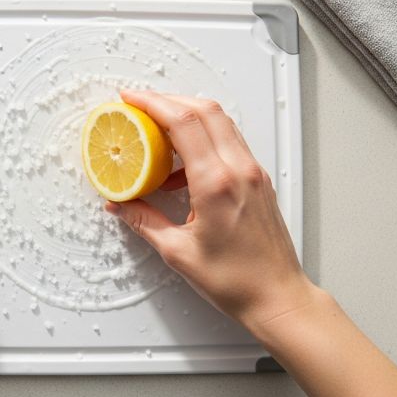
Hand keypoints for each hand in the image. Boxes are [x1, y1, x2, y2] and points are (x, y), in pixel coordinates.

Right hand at [106, 90, 314, 329]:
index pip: (184, 123)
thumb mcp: (178, 252)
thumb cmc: (237, 280)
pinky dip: (202, 139)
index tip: (130, 100)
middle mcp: (239, 170)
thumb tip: (120, 205)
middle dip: (168, 100)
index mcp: (217, 184)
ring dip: (187, 116)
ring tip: (157, 132)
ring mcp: (252, 172)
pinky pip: (228, 143)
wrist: (277, 296)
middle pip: (204, 110)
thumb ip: (144, 221)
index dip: (153, 103)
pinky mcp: (257, 179)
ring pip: (220, 122)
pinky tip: (180, 167)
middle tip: (140, 106)